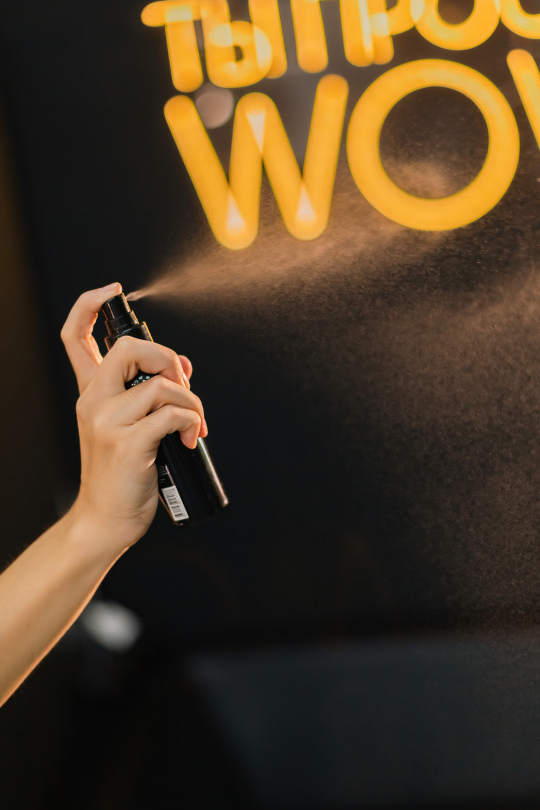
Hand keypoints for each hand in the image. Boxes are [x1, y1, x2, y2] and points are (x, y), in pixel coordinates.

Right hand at [61, 283, 206, 550]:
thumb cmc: (122, 474)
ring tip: (195, 424)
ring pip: (160, 384)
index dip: (89, 304)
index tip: (113, 289)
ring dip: (190, 400)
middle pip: (128, 348)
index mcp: (90, 393)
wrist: (105, 520)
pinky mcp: (128, 445)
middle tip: (183, 385)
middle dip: (166, 357)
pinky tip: (191, 437)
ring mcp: (107, 423)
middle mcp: (93, 402)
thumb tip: (183, 366)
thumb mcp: (126, 427)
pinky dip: (192, 420)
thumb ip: (148, 394)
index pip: (74, 337)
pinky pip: (172, 414)